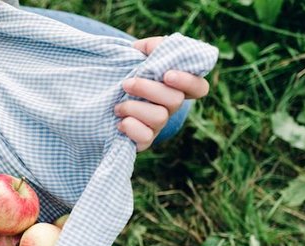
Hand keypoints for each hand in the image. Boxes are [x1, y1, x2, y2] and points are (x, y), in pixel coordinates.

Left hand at [116, 36, 210, 150]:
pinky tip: (120, 122)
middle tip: (126, 84)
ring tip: (117, 106)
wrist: (105, 98)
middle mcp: (171, 107)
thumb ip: (151, 47)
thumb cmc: (129, 74)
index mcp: (176, 86)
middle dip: (148, 90)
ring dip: (134, 108)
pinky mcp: (144, 139)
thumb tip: (152, 48)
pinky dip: (131, 128)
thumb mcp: (139, 56)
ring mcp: (159, 124)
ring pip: (160, 118)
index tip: (167, 75)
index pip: (199, 87)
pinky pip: (146, 139)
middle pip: (175, 101)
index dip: (188, 82)